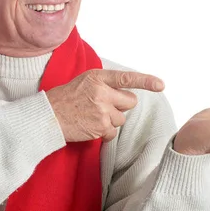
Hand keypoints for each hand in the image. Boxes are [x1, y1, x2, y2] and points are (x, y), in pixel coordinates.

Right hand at [46, 69, 164, 142]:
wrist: (48, 115)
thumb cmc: (66, 98)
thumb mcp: (85, 81)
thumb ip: (105, 84)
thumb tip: (126, 91)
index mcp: (98, 77)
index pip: (126, 78)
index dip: (146, 81)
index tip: (161, 85)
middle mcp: (102, 92)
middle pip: (130, 102)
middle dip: (121, 105)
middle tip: (104, 106)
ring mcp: (102, 111)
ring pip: (122, 119)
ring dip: (111, 120)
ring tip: (92, 116)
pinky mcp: (100, 127)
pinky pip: (113, 132)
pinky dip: (105, 132)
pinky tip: (91, 126)